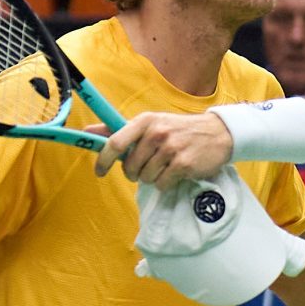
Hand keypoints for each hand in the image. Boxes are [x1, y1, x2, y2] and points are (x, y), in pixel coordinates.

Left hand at [96, 109, 235, 185]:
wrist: (217, 133)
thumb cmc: (178, 129)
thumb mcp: (150, 123)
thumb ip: (119, 130)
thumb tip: (87, 131)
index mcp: (145, 121)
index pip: (115, 142)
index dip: (103, 160)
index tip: (99, 171)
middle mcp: (157, 133)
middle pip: (130, 166)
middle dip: (134, 173)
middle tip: (145, 168)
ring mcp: (171, 148)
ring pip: (146, 177)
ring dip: (152, 178)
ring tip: (164, 167)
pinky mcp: (183, 164)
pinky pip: (162, 184)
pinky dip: (165, 183)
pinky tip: (175, 173)